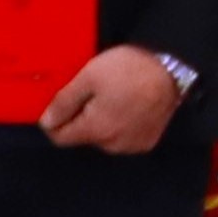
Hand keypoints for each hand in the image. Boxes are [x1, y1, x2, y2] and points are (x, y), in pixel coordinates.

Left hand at [43, 44, 186, 156]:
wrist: (172, 70)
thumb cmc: (129, 70)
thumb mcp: (89, 76)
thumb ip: (64, 102)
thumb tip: (45, 122)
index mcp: (95, 130)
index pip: (60, 138)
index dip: (54, 120)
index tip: (62, 102)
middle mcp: (112, 145)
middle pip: (82, 136)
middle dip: (82, 117)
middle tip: (93, 91)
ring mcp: (132, 145)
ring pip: (103, 137)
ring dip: (102, 121)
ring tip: (114, 95)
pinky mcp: (147, 142)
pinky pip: (123, 137)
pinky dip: (121, 124)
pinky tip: (129, 105)